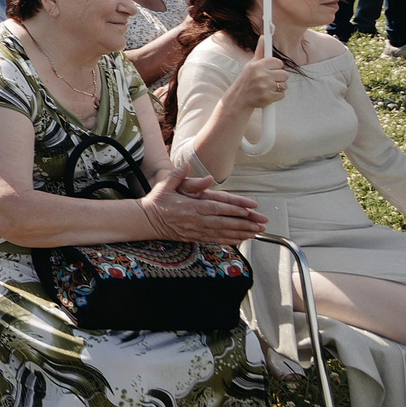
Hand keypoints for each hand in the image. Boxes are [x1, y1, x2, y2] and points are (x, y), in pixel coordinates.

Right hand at [140, 165, 265, 243]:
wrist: (146, 220)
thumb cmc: (157, 201)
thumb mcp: (165, 185)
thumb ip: (178, 175)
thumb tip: (187, 165)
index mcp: (190, 207)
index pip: (215, 208)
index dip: (232, 210)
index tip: (247, 211)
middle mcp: (195, 220)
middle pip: (223, 223)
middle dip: (244, 224)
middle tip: (259, 225)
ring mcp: (196, 230)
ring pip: (222, 233)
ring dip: (240, 233)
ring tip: (256, 233)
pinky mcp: (195, 237)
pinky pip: (215, 240)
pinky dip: (229, 240)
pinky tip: (240, 240)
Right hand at [222, 53, 292, 113]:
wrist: (238, 99)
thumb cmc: (246, 80)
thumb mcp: (251, 64)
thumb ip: (260, 51)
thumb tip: (264, 36)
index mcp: (257, 65)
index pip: (278, 63)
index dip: (276, 67)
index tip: (270, 70)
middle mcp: (261, 75)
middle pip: (284, 74)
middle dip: (279, 78)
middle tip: (269, 80)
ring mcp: (264, 86)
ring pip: (284, 85)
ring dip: (278, 87)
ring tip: (268, 88)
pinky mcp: (267, 97)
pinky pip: (282, 95)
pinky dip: (277, 96)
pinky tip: (268, 95)